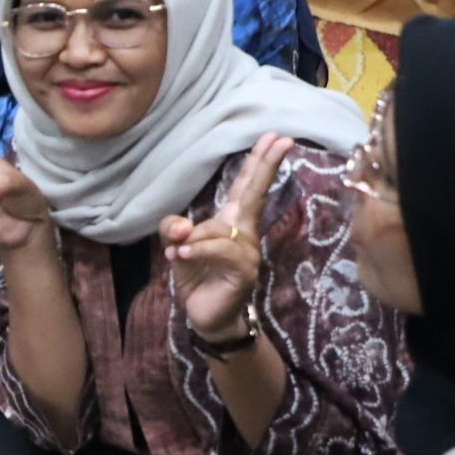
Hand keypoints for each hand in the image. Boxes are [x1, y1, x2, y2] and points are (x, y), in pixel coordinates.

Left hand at [163, 132, 286, 339]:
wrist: (206, 317)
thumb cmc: (197, 277)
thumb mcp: (177, 249)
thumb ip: (174, 231)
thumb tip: (181, 226)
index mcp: (231, 223)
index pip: (246, 187)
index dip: (258, 162)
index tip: (274, 137)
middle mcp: (244, 233)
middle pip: (255, 194)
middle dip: (265, 165)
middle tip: (281, 139)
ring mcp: (248, 252)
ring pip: (220, 229)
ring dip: (194, 239)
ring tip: (177, 251)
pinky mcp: (244, 271)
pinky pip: (220, 250)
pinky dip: (197, 250)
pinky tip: (179, 256)